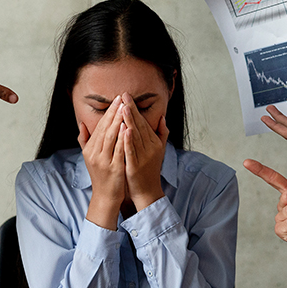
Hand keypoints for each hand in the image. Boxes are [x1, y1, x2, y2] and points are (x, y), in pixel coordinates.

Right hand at [80, 95, 127, 229]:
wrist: (105, 197)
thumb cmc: (100, 175)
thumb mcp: (89, 157)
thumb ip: (85, 140)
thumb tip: (81, 124)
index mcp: (89, 149)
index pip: (99, 126)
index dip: (108, 112)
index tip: (116, 99)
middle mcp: (94, 153)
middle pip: (104, 128)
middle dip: (113, 112)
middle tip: (121, 97)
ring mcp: (103, 161)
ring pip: (110, 137)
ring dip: (117, 121)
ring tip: (124, 107)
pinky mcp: (113, 168)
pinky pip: (118, 150)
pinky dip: (122, 139)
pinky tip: (127, 128)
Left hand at [121, 93, 166, 209]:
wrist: (147, 191)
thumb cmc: (149, 170)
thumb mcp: (159, 150)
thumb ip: (161, 134)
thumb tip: (163, 117)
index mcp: (154, 143)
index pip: (143, 122)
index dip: (135, 109)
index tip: (126, 96)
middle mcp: (151, 148)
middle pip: (140, 126)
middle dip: (131, 110)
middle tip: (124, 95)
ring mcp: (144, 157)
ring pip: (136, 136)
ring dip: (130, 121)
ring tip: (123, 107)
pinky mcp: (136, 166)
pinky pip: (132, 151)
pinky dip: (128, 140)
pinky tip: (124, 130)